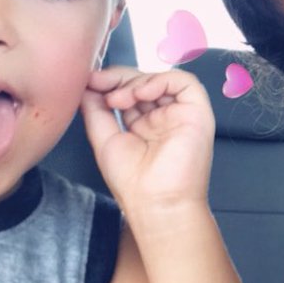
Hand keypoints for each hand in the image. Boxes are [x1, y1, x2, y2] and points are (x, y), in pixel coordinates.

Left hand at [80, 66, 215, 212]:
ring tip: (118, 99)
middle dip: (119, 78)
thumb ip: (95, 110)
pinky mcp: (197, 113)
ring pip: (161, 79)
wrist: (155, 204)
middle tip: (99, 84)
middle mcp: (163, 119)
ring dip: (136, 82)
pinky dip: (160, 80)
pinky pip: (184, 82)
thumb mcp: (103, 140)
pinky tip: (141, 93)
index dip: (110, 83)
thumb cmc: (133, 184)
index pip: (129, 92)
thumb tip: (86, 87)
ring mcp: (180, 115)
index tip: (90, 82)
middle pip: (143, 82)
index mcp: (143, 126)